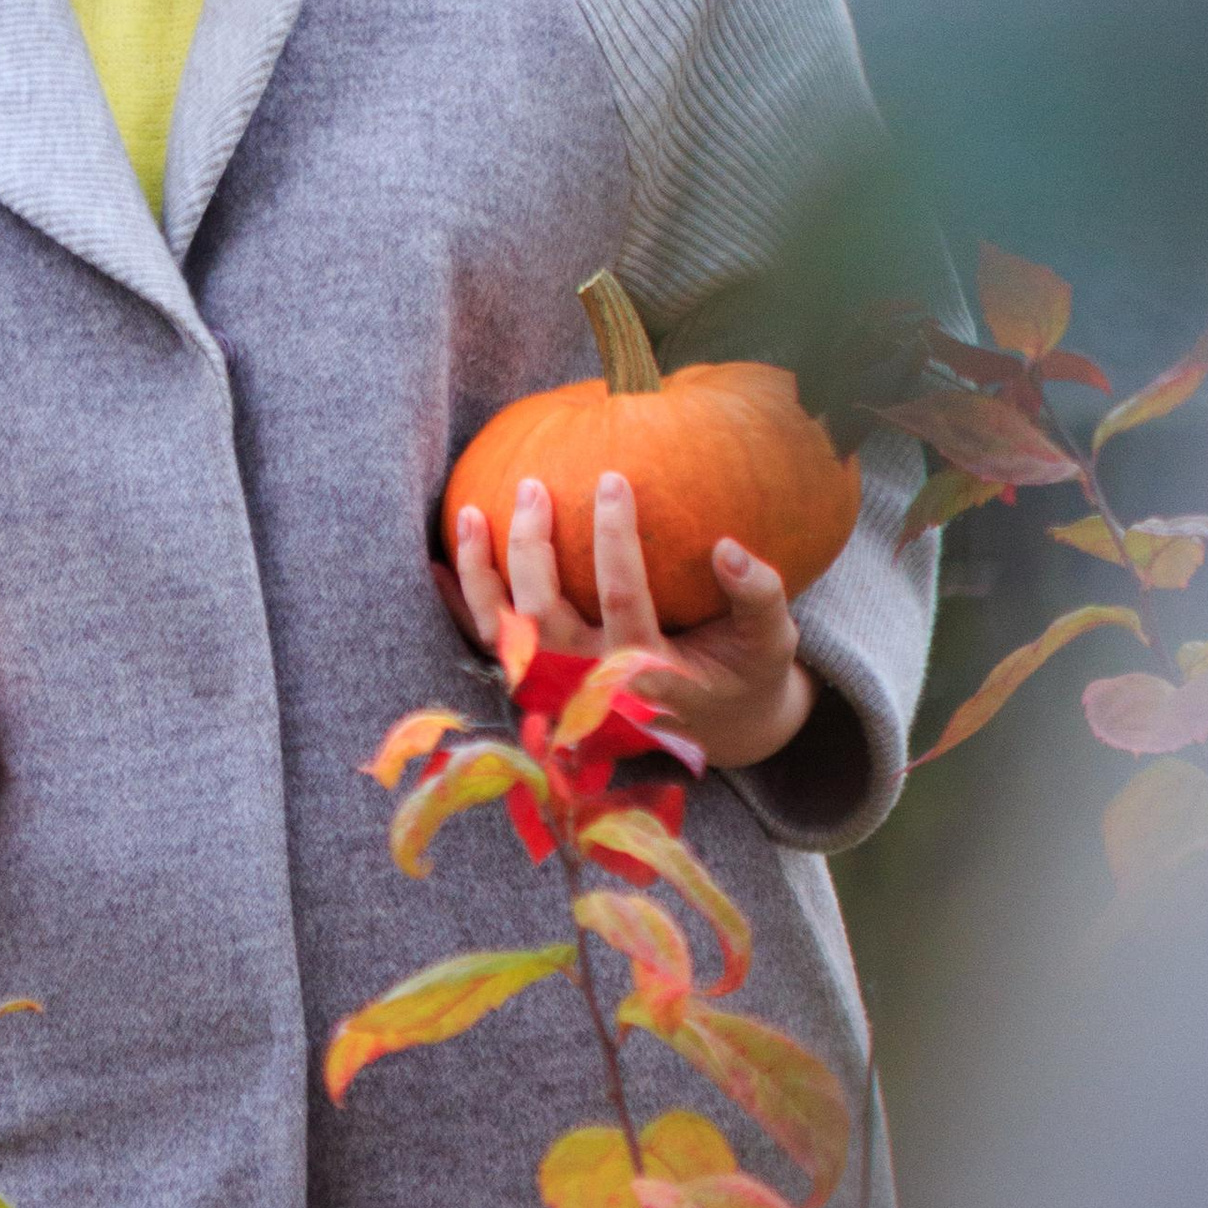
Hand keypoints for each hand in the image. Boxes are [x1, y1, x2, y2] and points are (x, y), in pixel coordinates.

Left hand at [443, 470, 813, 774]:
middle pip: (544, 616)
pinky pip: (489, 648)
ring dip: (479, 576)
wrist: (720, 729)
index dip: (614, 539)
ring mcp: (559, 691)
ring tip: (470, 512)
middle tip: (532, 487)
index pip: (622, 598)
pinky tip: (436, 563)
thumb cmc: (745, 673)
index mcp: (649, 675)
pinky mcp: (541, 687)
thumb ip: (760, 596)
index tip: (612, 478)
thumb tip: (729, 548)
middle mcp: (592, 688)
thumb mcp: (771, 643)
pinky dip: (460, 608)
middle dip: (531, 549)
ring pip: (503, 635)